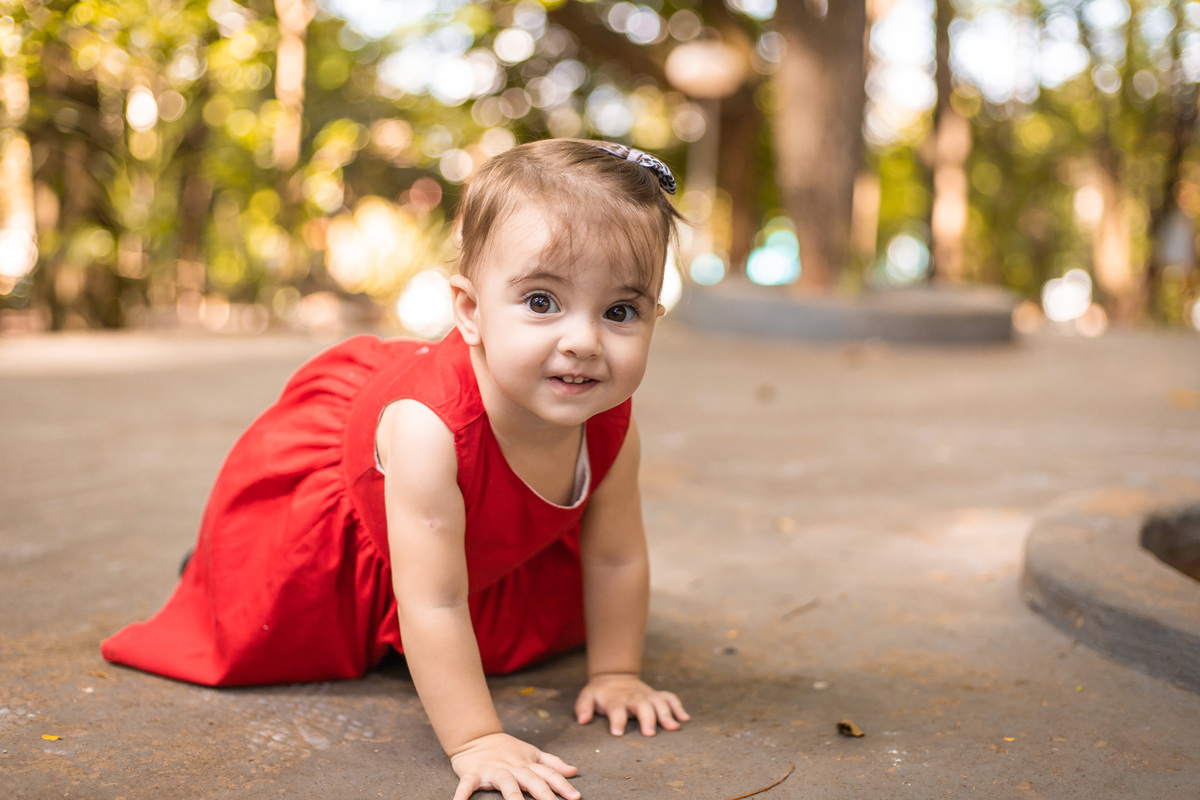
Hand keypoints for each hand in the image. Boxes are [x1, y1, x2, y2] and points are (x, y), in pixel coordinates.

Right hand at [449, 732, 579, 799]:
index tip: (576, 797)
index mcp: (528, 764)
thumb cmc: (507, 749)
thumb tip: (573, 770)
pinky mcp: (474, 773)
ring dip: (513, 797)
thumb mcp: (532, 753)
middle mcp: (514, 767)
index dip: (563, 785)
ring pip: (506, 784)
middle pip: (531, 780)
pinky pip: (468, 784)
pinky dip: (462, 794)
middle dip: (544, 794)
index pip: (549, 774)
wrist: (477, 736)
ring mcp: (494, 770)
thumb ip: (552, 763)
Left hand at [575, 673, 688, 736]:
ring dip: (666, 714)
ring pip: (659, 702)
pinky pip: (670, 698)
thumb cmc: (601, 693)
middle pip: (642, 706)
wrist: (615, 676)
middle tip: (649, 733)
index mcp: (615, 700)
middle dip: (647, 718)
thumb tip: (582, 720)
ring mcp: (647, 695)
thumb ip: (583, 707)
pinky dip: (678, 707)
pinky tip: (685, 719)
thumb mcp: (587, 696)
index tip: (618, 733)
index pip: (616, 709)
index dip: (617, 720)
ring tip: (673, 728)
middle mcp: (633, 697)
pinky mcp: (656, 695)